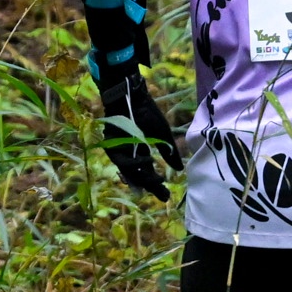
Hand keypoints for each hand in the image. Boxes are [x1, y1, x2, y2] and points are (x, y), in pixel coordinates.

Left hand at [99, 74, 180, 198]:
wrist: (132, 95)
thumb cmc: (146, 112)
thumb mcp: (162, 134)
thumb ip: (169, 152)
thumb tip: (179, 169)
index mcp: (140, 151)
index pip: (147, 173)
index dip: (155, 185)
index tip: (166, 196)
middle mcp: (128, 154)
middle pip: (138, 176)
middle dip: (151, 186)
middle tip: (163, 195)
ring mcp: (120, 150)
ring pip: (130, 171)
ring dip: (144, 177)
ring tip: (157, 178)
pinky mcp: (112, 145)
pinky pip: (122, 160)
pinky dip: (135, 163)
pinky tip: (148, 161)